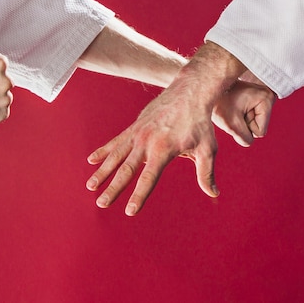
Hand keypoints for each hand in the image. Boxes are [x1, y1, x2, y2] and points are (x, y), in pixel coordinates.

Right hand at [85, 42, 244, 215]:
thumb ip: (206, 172)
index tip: (129, 211)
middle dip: (113, 188)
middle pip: (126, 169)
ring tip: (90, 186)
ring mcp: (138, 132)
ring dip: (102, 171)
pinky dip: (103, 151)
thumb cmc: (199, 122)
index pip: (148, 178)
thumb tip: (213, 193)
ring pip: (116, 155)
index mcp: (163, 149)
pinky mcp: (135, 126)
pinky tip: (91, 160)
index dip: (138, 196)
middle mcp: (146, 140)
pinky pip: (116, 141)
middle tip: (101, 204)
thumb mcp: (208, 148)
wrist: (189, 92)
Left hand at [212, 74, 275, 146]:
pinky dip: (238, 116)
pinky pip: (248, 119)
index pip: (260, 132)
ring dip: (240, 120)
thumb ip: (244, 138)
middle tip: (232, 109)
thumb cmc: (218, 102)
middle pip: (258, 128)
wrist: (207, 87)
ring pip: (252, 124)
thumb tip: (248, 141)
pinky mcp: (254, 99)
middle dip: (243, 123)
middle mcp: (267, 96)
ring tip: (231, 106)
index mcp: (266, 98)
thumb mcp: (231, 124)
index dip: (245, 128)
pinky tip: (232, 105)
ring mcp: (260, 97)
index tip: (236, 111)